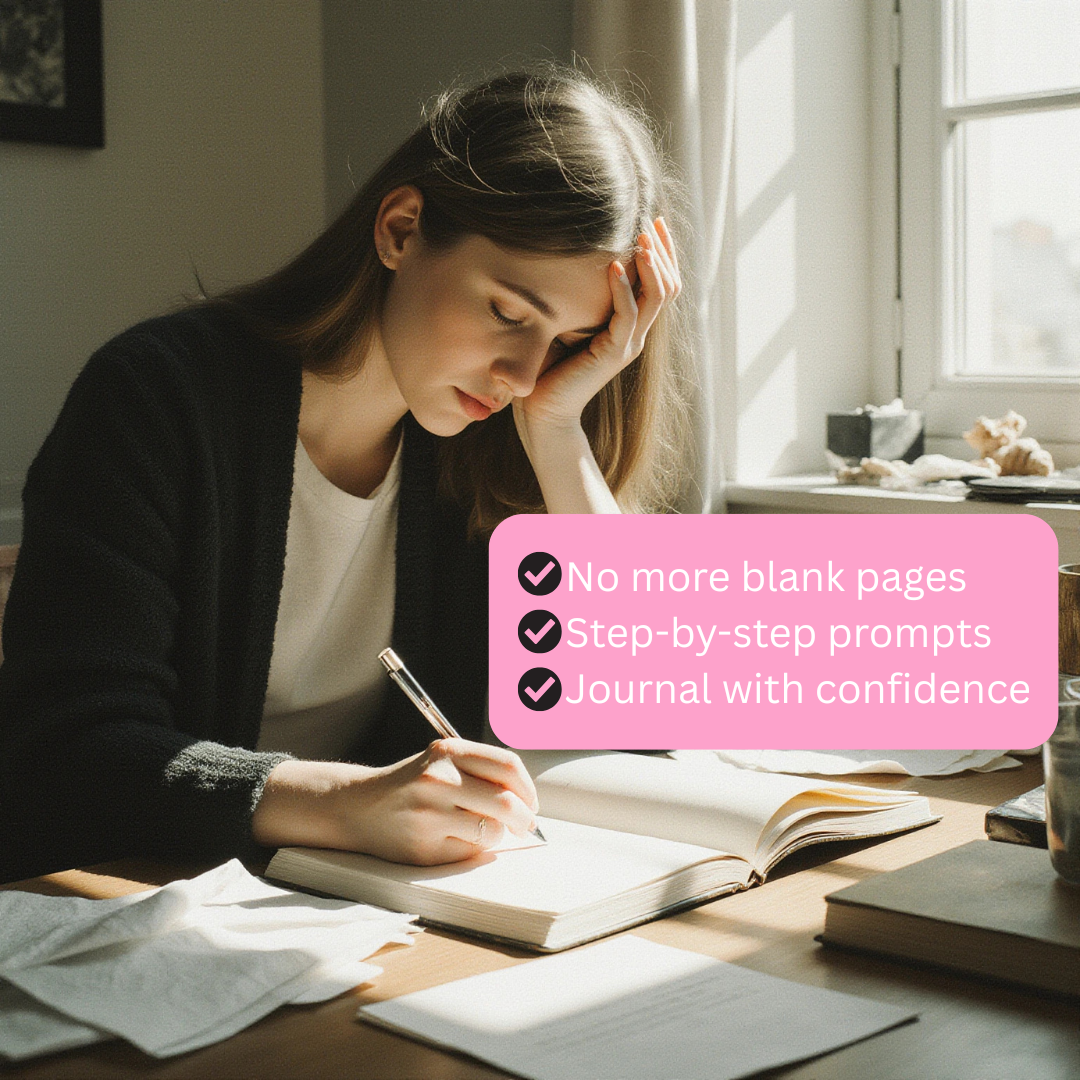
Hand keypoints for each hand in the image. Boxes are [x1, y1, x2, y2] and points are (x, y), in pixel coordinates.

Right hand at [252, 739, 539, 865]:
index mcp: (447, 751)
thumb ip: (480, 770)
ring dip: (496, 834)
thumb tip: (529, 799)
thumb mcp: (442, 761)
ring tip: (481, 830)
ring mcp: (431, 814)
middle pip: (506, 802)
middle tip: (526, 825)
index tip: (531, 802)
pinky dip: (473, 849)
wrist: (359, 807)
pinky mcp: (425, 846)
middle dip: (525, 819)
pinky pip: (470, 852)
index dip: (528, 788)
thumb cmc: (411, 785)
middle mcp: (439, 779)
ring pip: (491, 831)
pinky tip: (454, 839)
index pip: (508, 766)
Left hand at [514, 216, 681, 436]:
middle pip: (668, 287)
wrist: (544, 410)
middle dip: (663, 251)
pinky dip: (622, 289)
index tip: (656, 222)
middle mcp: (636, 334)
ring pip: (656, 298)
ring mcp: (628, 344)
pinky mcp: (612, 354)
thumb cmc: (550, 367)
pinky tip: (613, 267)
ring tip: (642, 238)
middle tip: (653, 221)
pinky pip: (627, 316)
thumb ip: (580, 296)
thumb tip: (570, 257)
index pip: (662, 285)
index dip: (664, 253)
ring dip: (651, 265)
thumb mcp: (569, 321)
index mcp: (631, 327)